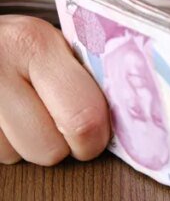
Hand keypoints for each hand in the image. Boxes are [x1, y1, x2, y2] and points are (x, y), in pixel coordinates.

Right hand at [0, 15, 109, 164]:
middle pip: (49, 150)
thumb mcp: (50, 44)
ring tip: (23, 115)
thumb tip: (126, 118)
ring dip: (26, 145)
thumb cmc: (17, 45)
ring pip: (18, 157)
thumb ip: (82, 76)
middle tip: (58, 126)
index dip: (94, 138)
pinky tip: (4, 119)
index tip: (95, 135)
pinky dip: (5, 143)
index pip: (83, 118)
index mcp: (35, 44)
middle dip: (61, 147)